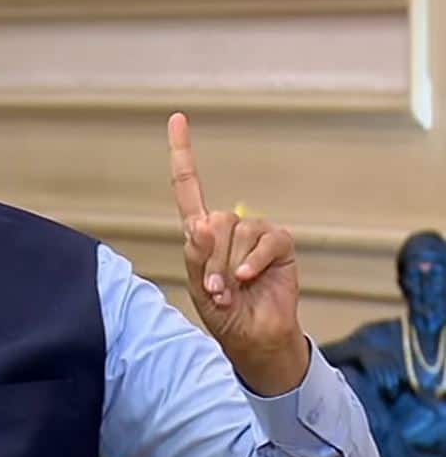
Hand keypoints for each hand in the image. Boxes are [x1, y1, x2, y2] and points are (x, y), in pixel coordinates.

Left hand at [168, 112, 308, 395]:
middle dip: (212, 259)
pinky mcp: (278, 244)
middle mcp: (228, 227)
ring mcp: (255, 234)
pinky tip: (247, 280)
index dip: (183, 153)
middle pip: (215, 221)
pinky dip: (253, 262)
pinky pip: (265, 240)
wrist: (254, 337)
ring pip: (238, 231)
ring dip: (230, 265)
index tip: (177, 118)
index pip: (188, 187)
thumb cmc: (224, 314)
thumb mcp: (199, 288)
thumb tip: (202, 223)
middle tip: (216, 289)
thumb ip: (197, 257)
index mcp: (201, 233)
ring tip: (230, 290)